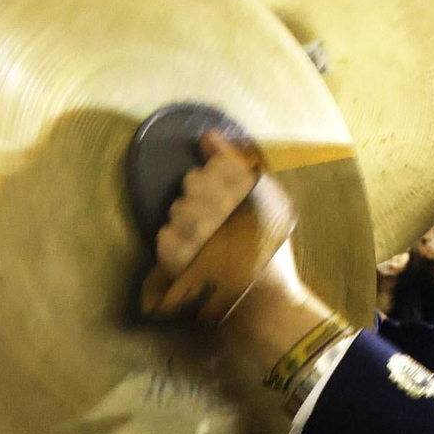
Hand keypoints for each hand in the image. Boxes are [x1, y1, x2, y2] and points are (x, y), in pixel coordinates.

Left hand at [152, 132, 265, 279]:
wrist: (263, 298)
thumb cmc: (269, 248)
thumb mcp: (267, 200)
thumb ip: (235, 163)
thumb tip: (207, 135)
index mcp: (244, 188)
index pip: (214, 164)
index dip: (221, 181)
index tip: (231, 201)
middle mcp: (216, 203)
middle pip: (192, 181)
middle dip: (203, 199)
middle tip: (220, 224)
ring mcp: (192, 229)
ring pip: (177, 208)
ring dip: (189, 223)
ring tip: (209, 243)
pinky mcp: (173, 253)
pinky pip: (164, 235)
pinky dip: (177, 245)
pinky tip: (197, 257)